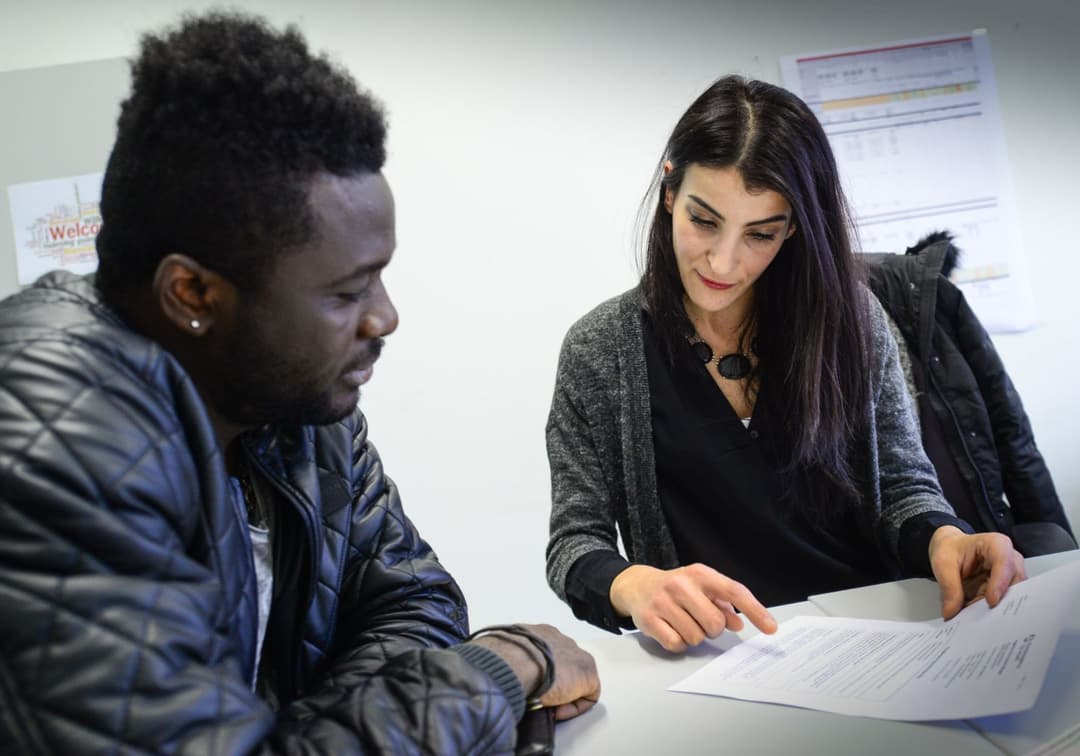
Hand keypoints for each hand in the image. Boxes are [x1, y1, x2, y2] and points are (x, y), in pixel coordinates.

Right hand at [469, 623, 599, 721]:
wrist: (512, 663)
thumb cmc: (498, 657)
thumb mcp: (497, 653)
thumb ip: (502, 657)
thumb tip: (493, 668)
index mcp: (537, 632)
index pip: (545, 653)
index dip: (538, 673)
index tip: (528, 684)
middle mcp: (559, 638)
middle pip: (563, 664)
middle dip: (554, 681)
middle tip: (539, 696)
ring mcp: (575, 654)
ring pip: (576, 678)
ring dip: (563, 691)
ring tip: (546, 702)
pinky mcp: (587, 673)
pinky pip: (587, 694)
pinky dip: (573, 705)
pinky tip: (556, 709)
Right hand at [609, 563, 776, 652]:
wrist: (636, 585)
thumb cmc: (676, 588)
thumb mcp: (700, 587)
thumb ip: (723, 604)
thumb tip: (738, 623)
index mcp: (699, 574)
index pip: (734, 591)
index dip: (755, 611)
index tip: (770, 627)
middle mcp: (681, 585)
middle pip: (715, 623)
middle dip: (713, 629)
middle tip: (701, 621)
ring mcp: (663, 602)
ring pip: (696, 637)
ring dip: (694, 636)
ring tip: (683, 622)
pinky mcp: (649, 620)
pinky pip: (677, 644)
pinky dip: (678, 643)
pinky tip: (671, 629)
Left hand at [929, 525, 1025, 619]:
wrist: (951, 549)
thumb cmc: (951, 549)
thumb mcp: (943, 563)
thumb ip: (949, 587)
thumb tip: (952, 612)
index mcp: (996, 544)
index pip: (1004, 563)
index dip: (1000, 583)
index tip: (991, 601)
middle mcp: (1010, 559)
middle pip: (1016, 582)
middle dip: (1003, 601)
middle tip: (989, 619)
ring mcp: (1010, 575)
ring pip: (1013, 596)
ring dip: (998, 609)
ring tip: (983, 622)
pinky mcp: (1005, 590)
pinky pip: (1004, 603)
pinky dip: (993, 612)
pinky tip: (982, 620)